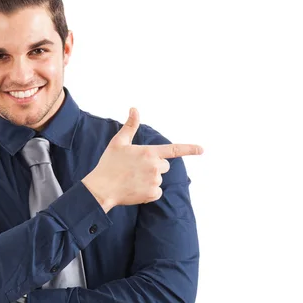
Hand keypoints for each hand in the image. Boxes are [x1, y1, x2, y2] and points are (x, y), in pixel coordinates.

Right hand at [82, 108, 202, 211]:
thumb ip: (130, 126)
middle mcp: (155, 166)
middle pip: (164, 166)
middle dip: (154, 167)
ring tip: (132, 179)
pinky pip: (156, 192)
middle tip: (136, 169)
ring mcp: (154, 181)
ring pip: (159, 179)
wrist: (101, 188)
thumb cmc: (109, 164)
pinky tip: (135, 189)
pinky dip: (148, 192)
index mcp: (149, 152)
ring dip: (149, 180)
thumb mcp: (119, 142)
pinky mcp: (152, 194)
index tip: (202, 149)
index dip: (190, 149)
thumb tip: (134, 109)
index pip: (174, 149)